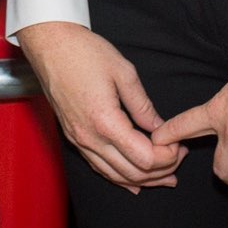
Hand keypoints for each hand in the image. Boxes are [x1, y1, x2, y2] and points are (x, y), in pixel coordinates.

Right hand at [17, 21, 182, 192]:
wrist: (49, 44)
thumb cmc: (83, 52)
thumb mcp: (123, 72)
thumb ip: (143, 106)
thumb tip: (159, 128)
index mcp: (105, 121)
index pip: (144, 158)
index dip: (167, 156)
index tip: (178, 144)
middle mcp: (89, 137)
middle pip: (132, 172)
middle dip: (161, 171)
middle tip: (178, 158)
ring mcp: (78, 140)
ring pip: (115, 175)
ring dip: (143, 180)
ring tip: (165, 177)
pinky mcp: (72, 137)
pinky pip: (98, 167)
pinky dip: (119, 178)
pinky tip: (133, 183)